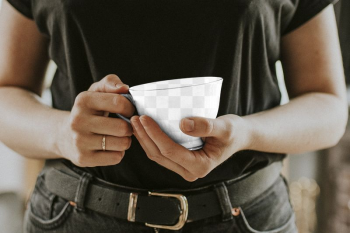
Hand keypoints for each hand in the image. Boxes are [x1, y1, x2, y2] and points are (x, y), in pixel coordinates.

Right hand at [57, 74, 134, 166]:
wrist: (64, 135)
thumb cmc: (88, 111)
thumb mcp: (96, 92)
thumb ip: (111, 83)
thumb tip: (124, 88)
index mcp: (83, 101)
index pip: (119, 103)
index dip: (130, 108)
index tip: (129, 111)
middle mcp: (78, 121)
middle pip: (122, 127)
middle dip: (129, 127)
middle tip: (124, 126)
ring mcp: (79, 142)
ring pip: (122, 144)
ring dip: (125, 140)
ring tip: (118, 136)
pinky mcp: (83, 158)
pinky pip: (116, 157)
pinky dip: (118, 153)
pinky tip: (110, 147)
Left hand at [130, 114, 250, 180]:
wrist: (238, 137)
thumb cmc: (234, 132)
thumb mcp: (225, 127)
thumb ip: (206, 126)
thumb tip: (183, 124)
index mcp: (200, 166)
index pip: (170, 151)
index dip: (155, 135)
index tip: (144, 118)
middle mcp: (190, 171)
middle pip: (159, 155)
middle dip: (144, 137)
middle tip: (135, 118)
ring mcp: (184, 168)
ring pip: (157, 155)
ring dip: (144, 139)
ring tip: (135, 122)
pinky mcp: (181, 161)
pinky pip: (161, 153)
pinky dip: (151, 140)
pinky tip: (144, 128)